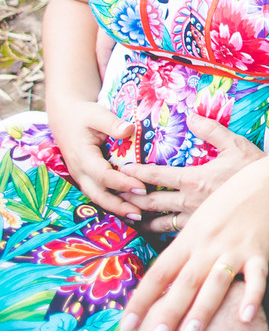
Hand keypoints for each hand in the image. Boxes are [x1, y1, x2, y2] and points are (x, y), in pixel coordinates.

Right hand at [50, 99, 145, 220]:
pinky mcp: (86, 177)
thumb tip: (129, 129)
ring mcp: (82, 176)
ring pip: (98, 197)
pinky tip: (129, 208)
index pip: (104, 176)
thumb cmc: (83, 115)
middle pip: (98, 195)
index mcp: (83, 157)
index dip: (122, 183)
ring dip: (116, 208)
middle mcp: (80, 171)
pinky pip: (99, 192)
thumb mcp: (97, 114)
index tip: (142, 188)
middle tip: (140, 213)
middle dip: (119, 206)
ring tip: (138, 216)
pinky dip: (113, 202)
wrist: (64, 116)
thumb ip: (113, 123)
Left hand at [119, 114, 265, 233]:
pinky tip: (157, 235)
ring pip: (160, 224)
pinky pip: (178, 235)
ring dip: (143, 221)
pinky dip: (163, 235)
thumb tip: (190, 116)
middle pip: (150, 202)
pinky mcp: (206, 232)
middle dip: (129, 199)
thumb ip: (210, 130)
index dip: (135, 172)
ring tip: (130, 219)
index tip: (119, 169)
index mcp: (193, 178)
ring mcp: (197, 219)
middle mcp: (190, 201)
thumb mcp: (234, 144)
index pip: (156, 175)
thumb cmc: (256, 166)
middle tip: (112, 196)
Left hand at [120, 156, 268, 330]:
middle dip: (169, 312)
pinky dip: (252, 296)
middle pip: (185, 281)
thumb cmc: (228, 204)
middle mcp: (208, 245)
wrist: (266, 182)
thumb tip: (159, 286)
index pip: (159, 272)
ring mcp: (235, 248)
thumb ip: (182, 253)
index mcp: (189, 238)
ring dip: (203, 308)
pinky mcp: (260, 250)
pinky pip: (257, 276)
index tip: (126, 324)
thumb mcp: (197, 223)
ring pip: (216, 281)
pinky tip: (245, 317)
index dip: (141, 298)